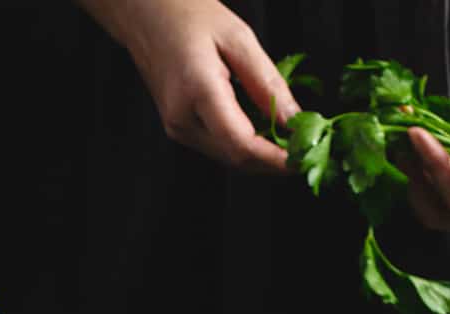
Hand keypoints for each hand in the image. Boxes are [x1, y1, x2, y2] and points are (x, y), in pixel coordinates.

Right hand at [83, 0, 298, 172]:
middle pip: (236, 158)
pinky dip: (245, 147)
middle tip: (304, 154)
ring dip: (261, 158)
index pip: (240, 143)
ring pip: (228, 158)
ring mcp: (177, 128)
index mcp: (196, 91)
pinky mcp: (179, 129)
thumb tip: (294, 120)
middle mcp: (182, 119)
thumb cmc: (187, 13)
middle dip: (272, 163)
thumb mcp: (238, 38)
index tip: (302, 158)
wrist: (144, 12)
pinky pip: (219, 147)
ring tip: (290, 145)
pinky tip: (265, 136)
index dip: (274, 158)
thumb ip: (267, 83)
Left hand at [404, 72, 449, 231]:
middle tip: (411, 140)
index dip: (442, 175)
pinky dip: (418, 157)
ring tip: (403, 138)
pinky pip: (433, 172)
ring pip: (432, 197)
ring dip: (414, 171)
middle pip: (443, 209)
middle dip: (423, 177)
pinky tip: (409, 134)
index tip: (423, 140)